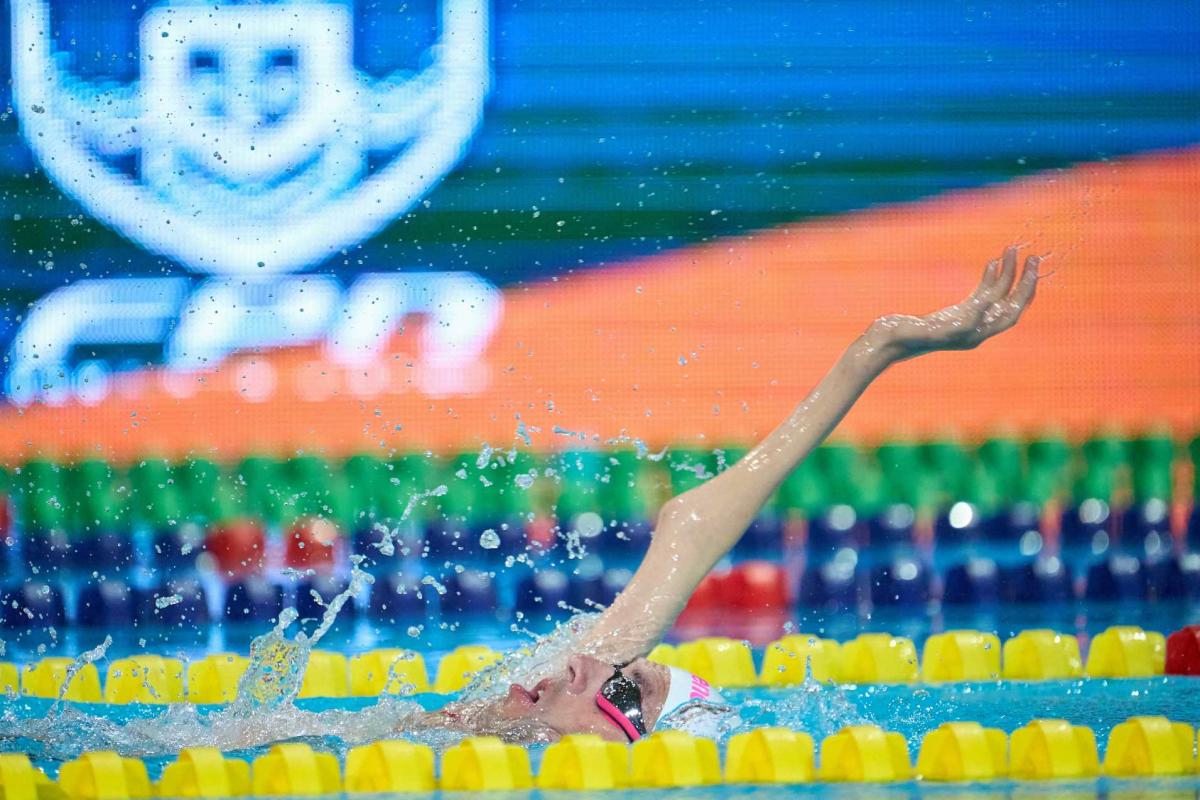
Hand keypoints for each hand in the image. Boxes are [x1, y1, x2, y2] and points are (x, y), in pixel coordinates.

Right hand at [871, 245, 1042, 361]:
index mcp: (975, 337)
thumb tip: (985, 308)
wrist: (882, 343)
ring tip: (1011, 249)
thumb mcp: (932, 329)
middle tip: (1033, 256)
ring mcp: (965, 321)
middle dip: (1022, 280)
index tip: (1031, 267)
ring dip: (1005, 273)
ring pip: (994, 297)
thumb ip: (960, 320)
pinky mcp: (954, 313)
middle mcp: (975, 331)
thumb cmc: (903, 338)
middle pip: (1008, 305)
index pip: (1010, 313)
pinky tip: (991, 263)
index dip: (1024, 290)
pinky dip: (988, 279)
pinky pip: (979, 295)